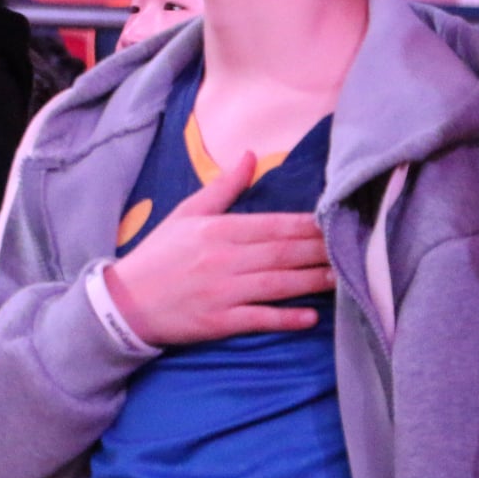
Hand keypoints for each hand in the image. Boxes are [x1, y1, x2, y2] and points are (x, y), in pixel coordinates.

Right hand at [103, 152, 329, 347]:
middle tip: (353, 248)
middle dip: (320, 251)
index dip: (308, 225)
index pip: (274, 225)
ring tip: (342, 278)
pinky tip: (310, 317)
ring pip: (279, 284)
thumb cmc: (158, 255)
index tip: (336, 221)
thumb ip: (222, 187)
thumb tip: (250, 155)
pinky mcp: (220, 322)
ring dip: (313, 281)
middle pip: (283, 253)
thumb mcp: (185, 214)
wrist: (125, 302)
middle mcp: (224, 259)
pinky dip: (286, 318)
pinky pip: (260, 319)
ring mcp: (223, 292)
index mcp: (217, 230)